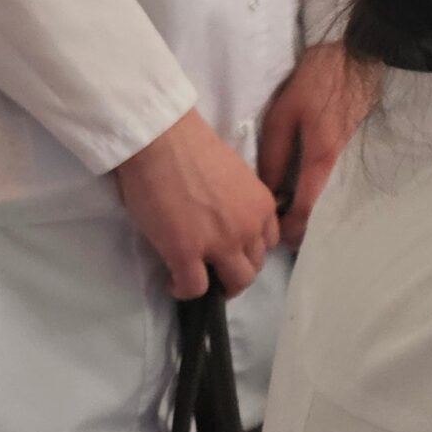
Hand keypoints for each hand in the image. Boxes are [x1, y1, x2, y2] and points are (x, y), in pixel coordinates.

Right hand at [113, 109, 280, 298]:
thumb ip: (237, 204)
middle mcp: (250, 227)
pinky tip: (173, 283)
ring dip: (218, 285)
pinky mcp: (187, 253)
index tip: (231, 252)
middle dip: (236, 272)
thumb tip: (223, 220)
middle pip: (255, 266)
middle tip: (214, 270)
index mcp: (262, 205)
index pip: (268, 242)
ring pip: (234, 282)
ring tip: (197, 279)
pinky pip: (194, 288)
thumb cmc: (192, 148)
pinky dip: (184, 291)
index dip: (249, 250)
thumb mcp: (234, 178)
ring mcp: (221, 243)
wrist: (163, 140)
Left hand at [259, 42, 372, 246]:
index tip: (277, 241)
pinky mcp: (345, 143)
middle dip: (298, 222)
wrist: (358, 56)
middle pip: (318, 204)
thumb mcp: (285, 112)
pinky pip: (326, 176)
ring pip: (322, 191)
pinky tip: (294, 185)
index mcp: (321, 158)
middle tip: (275, 233)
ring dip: (304, 206)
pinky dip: (311, 188)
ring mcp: (344, 153)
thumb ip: (273, 151)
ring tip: (281, 213)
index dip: (292, 227)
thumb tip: (264, 186)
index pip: (306, 205)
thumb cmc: (319, 81)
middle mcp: (337, 163)